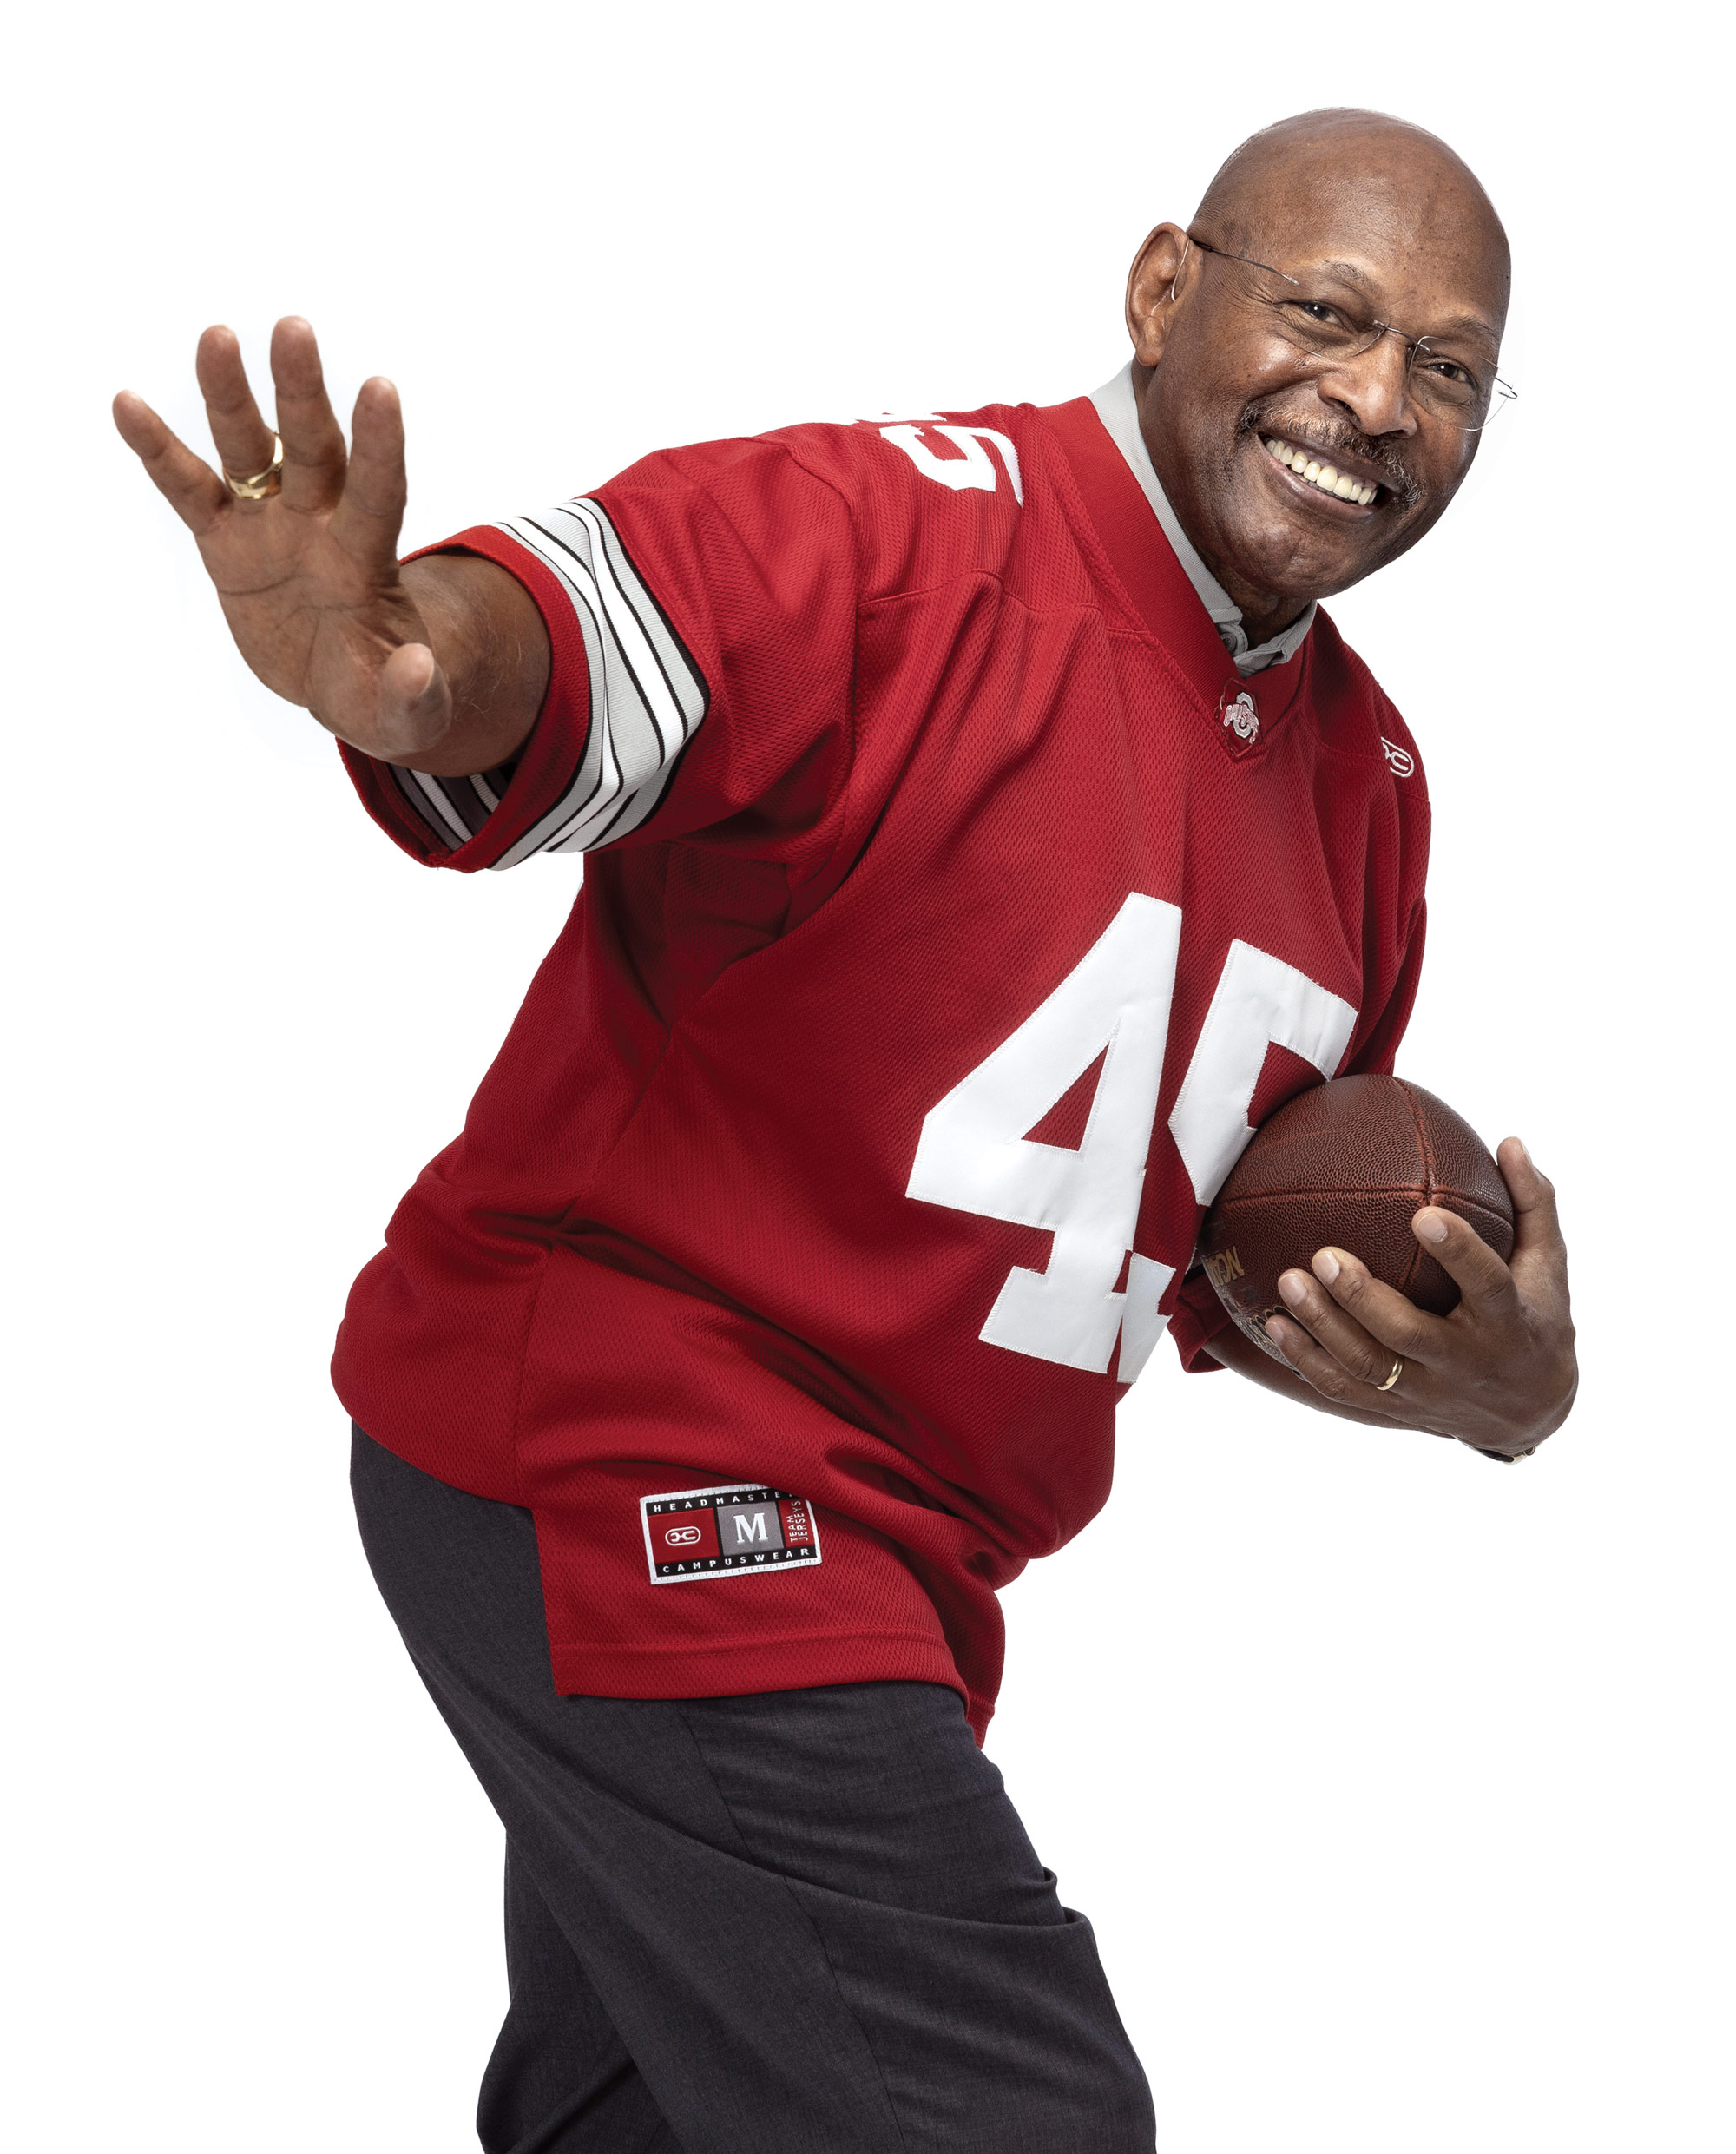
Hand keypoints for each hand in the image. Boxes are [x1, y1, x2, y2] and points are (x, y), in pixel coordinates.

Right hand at [114, 318, 454, 761]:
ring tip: (217, 336)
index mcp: (369, 562)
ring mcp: (272, 527)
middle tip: (293, 328)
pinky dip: (159, 451)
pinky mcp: (227, 542)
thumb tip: (415, 669)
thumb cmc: (382, 695)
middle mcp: (322, 525)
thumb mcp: (407, 715)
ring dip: (232, 396)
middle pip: (313, 449)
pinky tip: (127, 405)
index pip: (379, 492)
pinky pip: (189, 490)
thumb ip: (414, 695)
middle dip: (302, 393)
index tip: (381, 388)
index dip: (380, 446)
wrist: (342, 684)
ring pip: (249, 451)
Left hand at [1261, 1138, 1576, 1457]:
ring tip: (1288, 1279)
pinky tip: (1274, 1324)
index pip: (1487, 1285)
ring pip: (1368, 1366)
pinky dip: (1307, 1361)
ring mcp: (1428, 1392)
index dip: (1458, 1253)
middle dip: (1362, 1297)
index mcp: (1509, 1322)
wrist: (1530, 1413)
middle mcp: (1466, 1362)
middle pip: (1409, 1333)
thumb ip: (1532, 1205)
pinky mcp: (1398, 1409)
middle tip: (1324, 1255)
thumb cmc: (1536, 1318)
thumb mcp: (1549, 1268)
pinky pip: (1345, 1391)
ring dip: (1323, 1325)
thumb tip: (1510, 1142)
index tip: (1425, 1215)